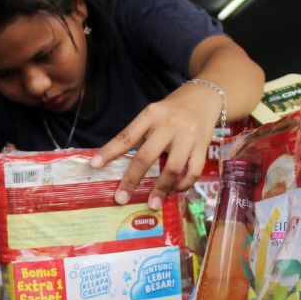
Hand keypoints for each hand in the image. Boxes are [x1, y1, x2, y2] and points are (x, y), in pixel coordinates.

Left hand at [90, 81, 222, 209]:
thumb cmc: (173, 109)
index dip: (109, 151)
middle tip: (120, 198)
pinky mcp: (203, 146)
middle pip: (146, 156)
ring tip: (151, 203)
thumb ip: (140, 134)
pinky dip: (182, 185)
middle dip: (132, 180)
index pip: (127, 136)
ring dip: (160, 189)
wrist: (205, 96)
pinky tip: (174, 191)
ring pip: (172, 168)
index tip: (94, 165)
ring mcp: (188, 137)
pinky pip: (192, 171)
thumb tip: (119, 163)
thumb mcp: (154, 113)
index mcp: (151, 115)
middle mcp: (169, 125)